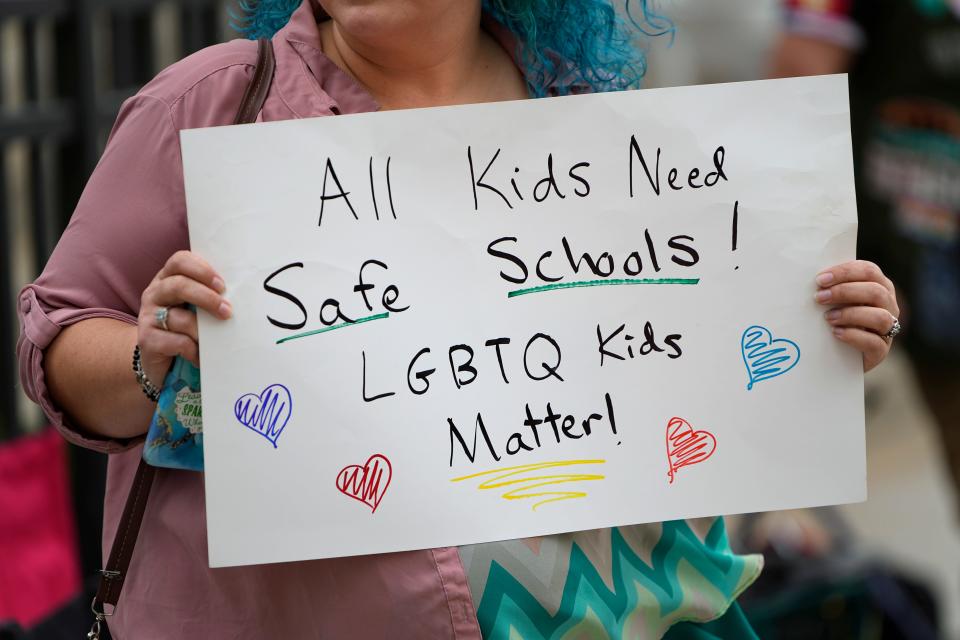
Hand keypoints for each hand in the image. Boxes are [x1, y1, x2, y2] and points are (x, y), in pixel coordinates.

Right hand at [137, 250, 230, 382]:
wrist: (161, 360)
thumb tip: (243, 295)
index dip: (202, 270)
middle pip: (179, 285)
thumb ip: (211, 296)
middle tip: (227, 311)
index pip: (180, 261)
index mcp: (168, 278)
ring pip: (180, 318)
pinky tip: (201, 357)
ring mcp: (148, 316)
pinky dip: (194, 351)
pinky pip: (177, 342)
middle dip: (207, 297)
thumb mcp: (197, 308)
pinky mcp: (146, 339)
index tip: (222, 285)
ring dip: (203, 331)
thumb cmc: (186, 328)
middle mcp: (154, 293)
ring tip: (217, 341)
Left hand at [815, 260, 898, 372]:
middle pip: (875, 291)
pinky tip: (836, 333)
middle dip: (845, 291)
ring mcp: (887, 328)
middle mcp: (888, 305)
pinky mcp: (881, 350)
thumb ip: (832, 287)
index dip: (845, 272)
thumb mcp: (835, 300)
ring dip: (851, 314)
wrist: (837, 355)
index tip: (820, 279)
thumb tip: (816, 280)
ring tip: (828, 317)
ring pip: (880, 317)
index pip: (869, 271)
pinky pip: (874, 342)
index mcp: (879, 286)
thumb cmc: (835, 319)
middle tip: (819, 297)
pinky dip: (854, 336)